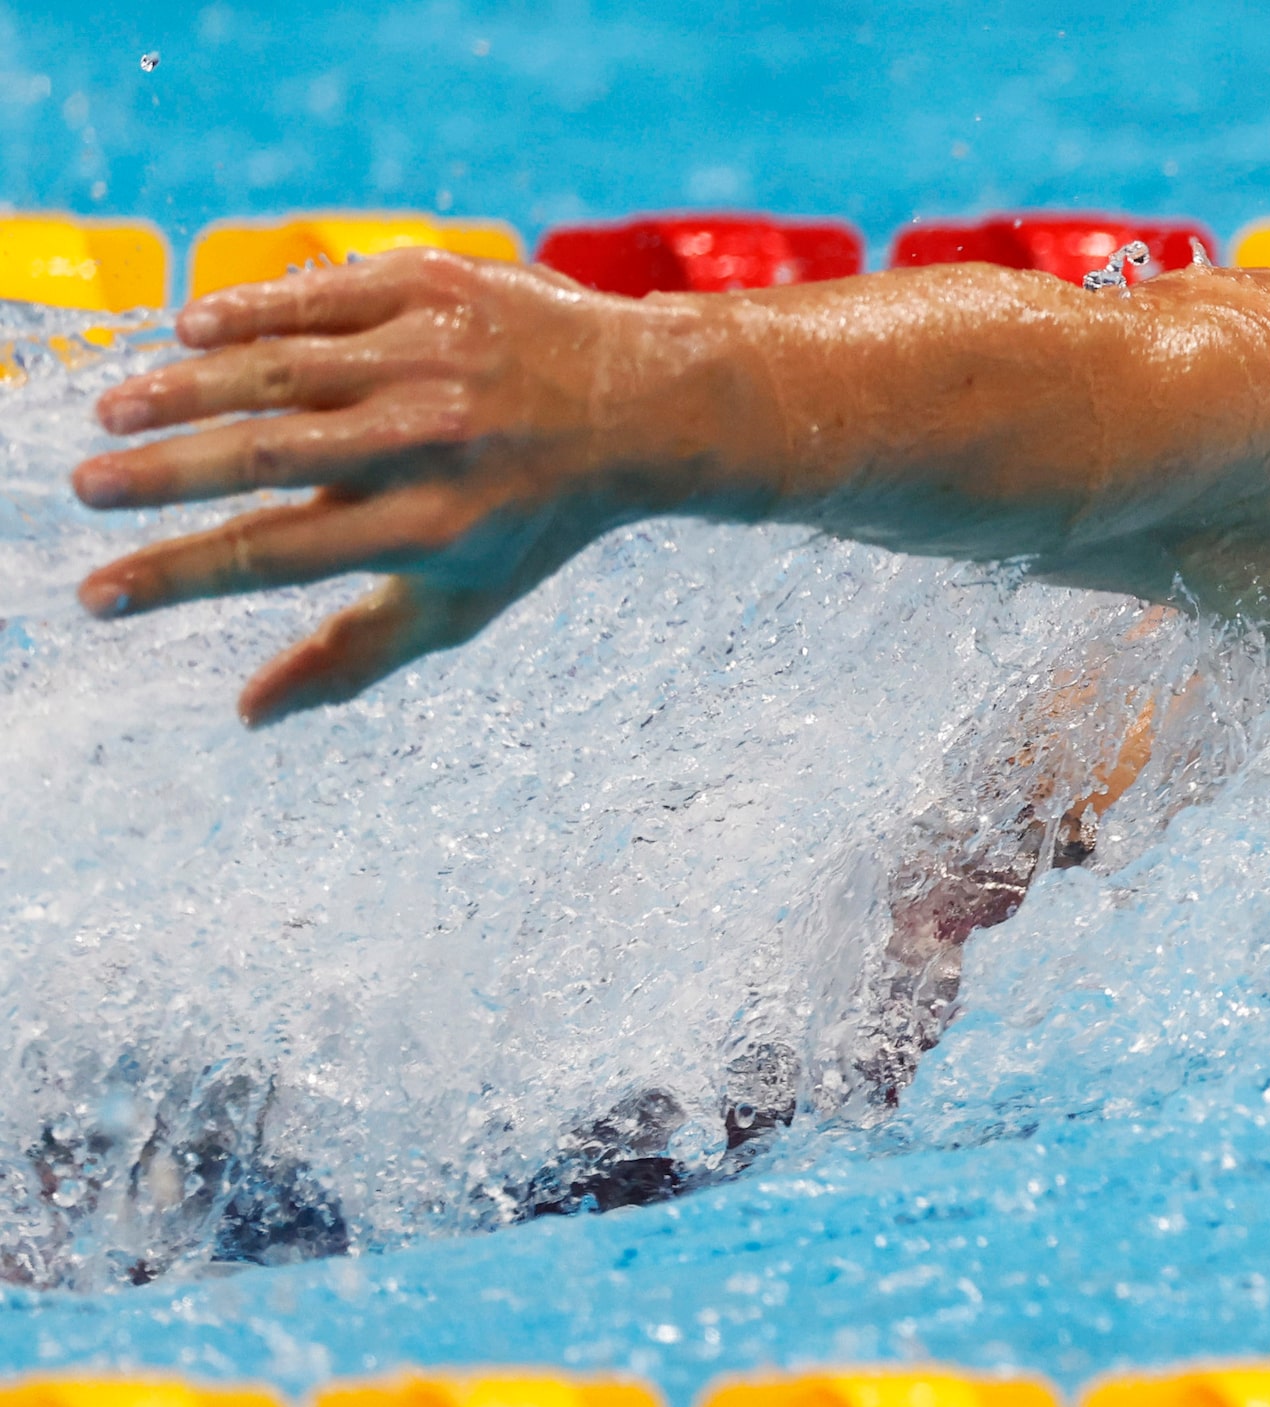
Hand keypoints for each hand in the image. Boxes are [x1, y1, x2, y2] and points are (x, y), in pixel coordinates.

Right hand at [73, 250, 665, 723]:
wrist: (641, 405)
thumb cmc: (529, 517)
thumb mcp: (462, 600)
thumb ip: (353, 654)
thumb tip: (247, 717)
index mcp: (432, 527)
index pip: (275, 555)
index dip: (176, 575)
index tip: (97, 595)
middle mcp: (432, 442)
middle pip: (264, 458)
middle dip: (160, 475)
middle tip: (87, 488)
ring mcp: (432, 356)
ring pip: (279, 369)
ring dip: (183, 390)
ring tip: (114, 414)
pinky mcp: (434, 285)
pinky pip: (315, 296)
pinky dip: (243, 312)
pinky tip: (184, 333)